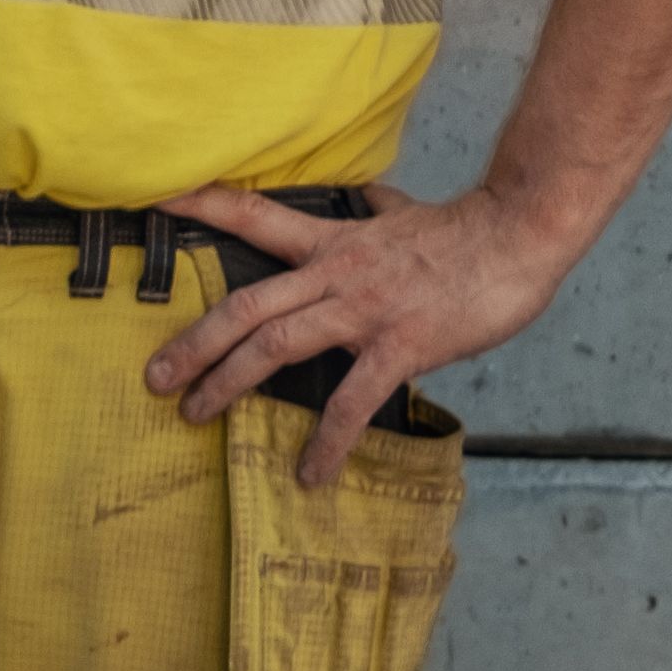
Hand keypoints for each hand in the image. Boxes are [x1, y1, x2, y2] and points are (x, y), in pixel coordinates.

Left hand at [144, 179, 579, 481]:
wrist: (518, 235)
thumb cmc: (468, 231)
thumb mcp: (407, 214)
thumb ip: (378, 211)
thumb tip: (370, 196)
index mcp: (335, 243)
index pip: (256, 216)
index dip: (203, 205)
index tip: (154, 201)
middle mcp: (336, 274)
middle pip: (246, 305)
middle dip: (194, 342)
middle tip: (154, 378)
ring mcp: (364, 310)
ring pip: (276, 345)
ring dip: (228, 383)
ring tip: (196, 415)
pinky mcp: (399, 345)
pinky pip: (352, 400)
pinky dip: (327, 442)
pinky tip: (310, 474)